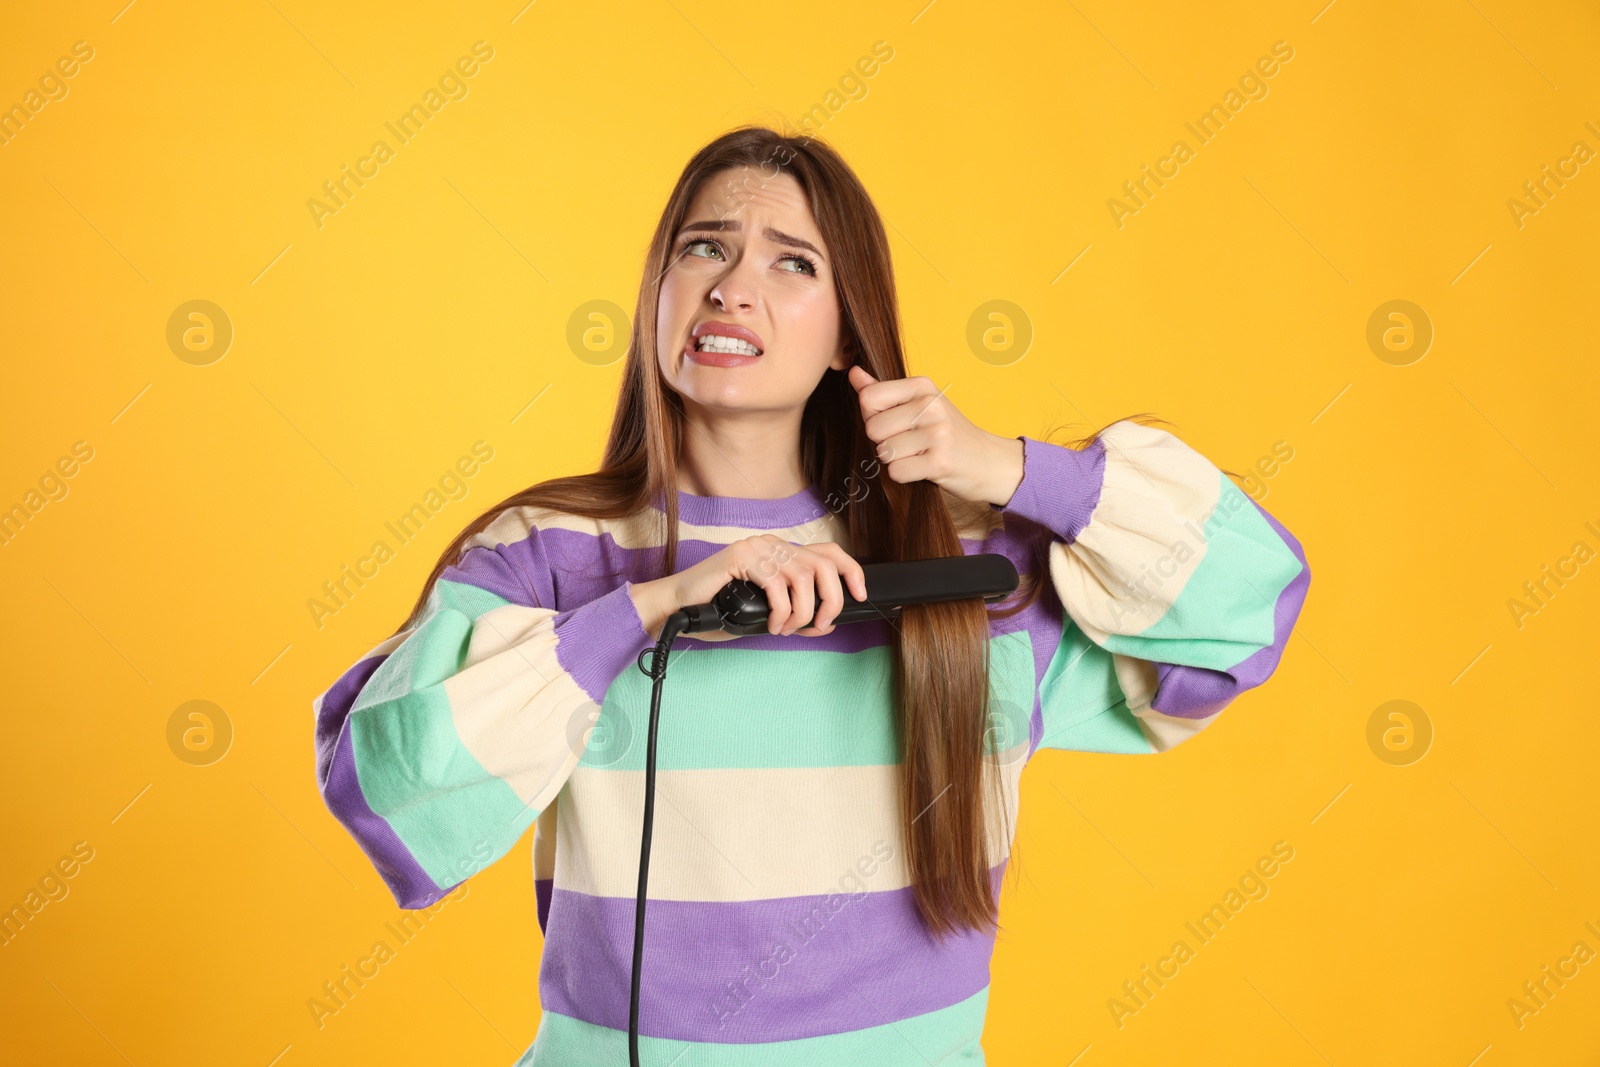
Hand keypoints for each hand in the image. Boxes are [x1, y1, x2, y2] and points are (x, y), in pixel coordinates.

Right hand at [630, 536, 867, 639]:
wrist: (678, 608)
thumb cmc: (719, 610)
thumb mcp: (768, 613)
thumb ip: (796, 612)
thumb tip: (828, 622)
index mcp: (781, 552)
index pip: (828, 551)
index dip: (851, 570)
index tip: (860, 594)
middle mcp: (772, 544)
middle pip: (823, 565)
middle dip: (831, 600)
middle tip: (818, 625)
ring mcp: (756, 547)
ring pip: (804, 577)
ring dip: (803, 611)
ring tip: (787, 628)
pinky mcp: (740, 557)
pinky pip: (777, 585)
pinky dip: (782, 611)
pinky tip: (773, 624)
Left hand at [847, 365, 1023, 506]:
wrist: (988, 461)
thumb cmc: (947, 433)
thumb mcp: (920, 404)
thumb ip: (884, 391)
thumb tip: (853, 374)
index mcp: (922, 386)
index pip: (869, 398)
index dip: (872, 417)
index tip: (894, 423)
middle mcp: (931, 405)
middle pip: (873, 428)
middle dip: (884, 442)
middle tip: (908, 444)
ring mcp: (937, 433)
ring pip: (884, 452)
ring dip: (896, 460)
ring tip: (918, 455)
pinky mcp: (940, 461)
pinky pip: (897, 471)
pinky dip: (904, 476)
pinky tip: (922, 469)